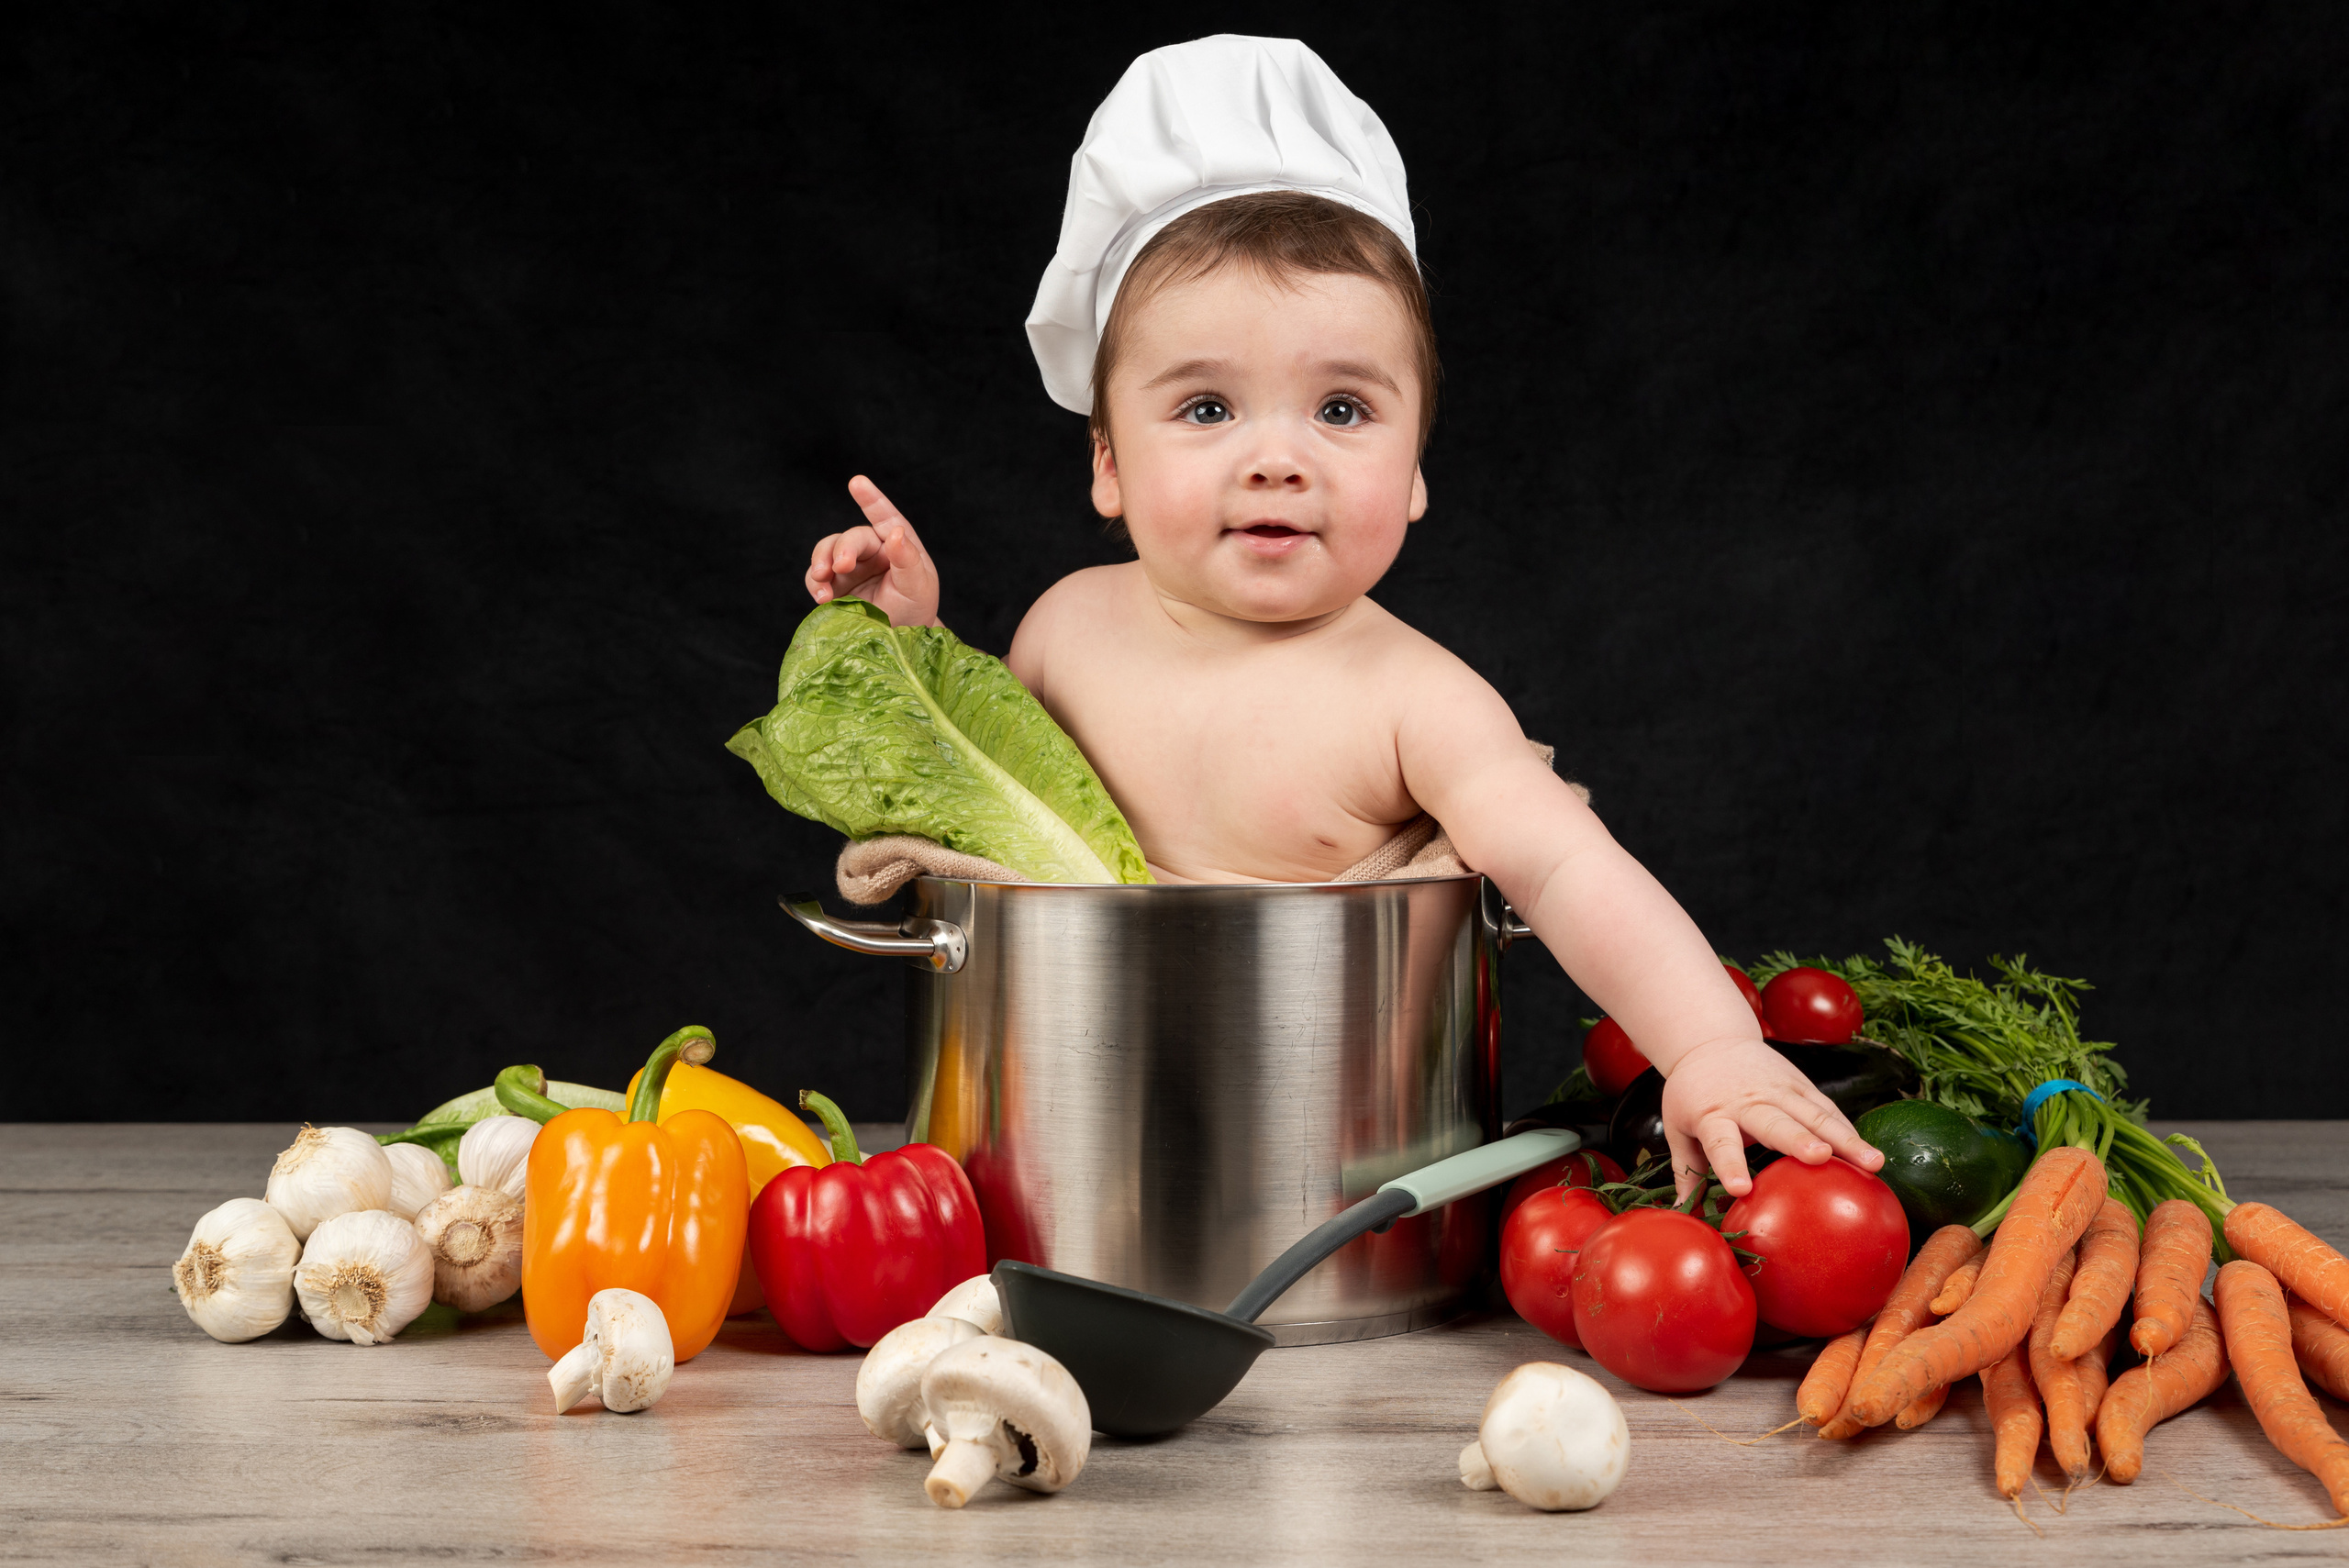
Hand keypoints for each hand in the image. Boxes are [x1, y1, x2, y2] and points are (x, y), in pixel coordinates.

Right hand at [805, 475, 940, 626]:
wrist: (898, 640)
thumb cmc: (915, 609)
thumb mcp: (919, 587)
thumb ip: (908, 560)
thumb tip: (896, 534)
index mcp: (898, 545)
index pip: (885, 518)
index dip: (871, 499)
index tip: (857, 482)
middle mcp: (872, 551)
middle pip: (852, 538)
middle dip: (843, 549)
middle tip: (841, 566)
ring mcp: (850, 567)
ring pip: (827, 550)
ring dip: (821, 561)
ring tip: (822, 579)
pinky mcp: (834, 585)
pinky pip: (816, 577)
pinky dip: (815, 583)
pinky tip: (822, 597)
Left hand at [1657, 1036, 1882, 1202]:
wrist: (1711, 1040)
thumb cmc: (1694, 1093)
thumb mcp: (1678, 1126)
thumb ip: (1685, 1170)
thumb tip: (1685, 1214)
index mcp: (1713, 1113)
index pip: (1721, 1142)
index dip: (1730, 1164)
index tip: (1740, 1189)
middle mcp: (1749, 1101)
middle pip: (1776, 1123)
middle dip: (1799, 1140)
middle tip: (1819, 1158)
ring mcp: (1779, 1089)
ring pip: (1815, 1115)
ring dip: (1844, 1138)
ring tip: (1872, 1163)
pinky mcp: (1801, 1084)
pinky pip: (1827, 1109)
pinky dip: (1848, 1130)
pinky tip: (1868, 1153)